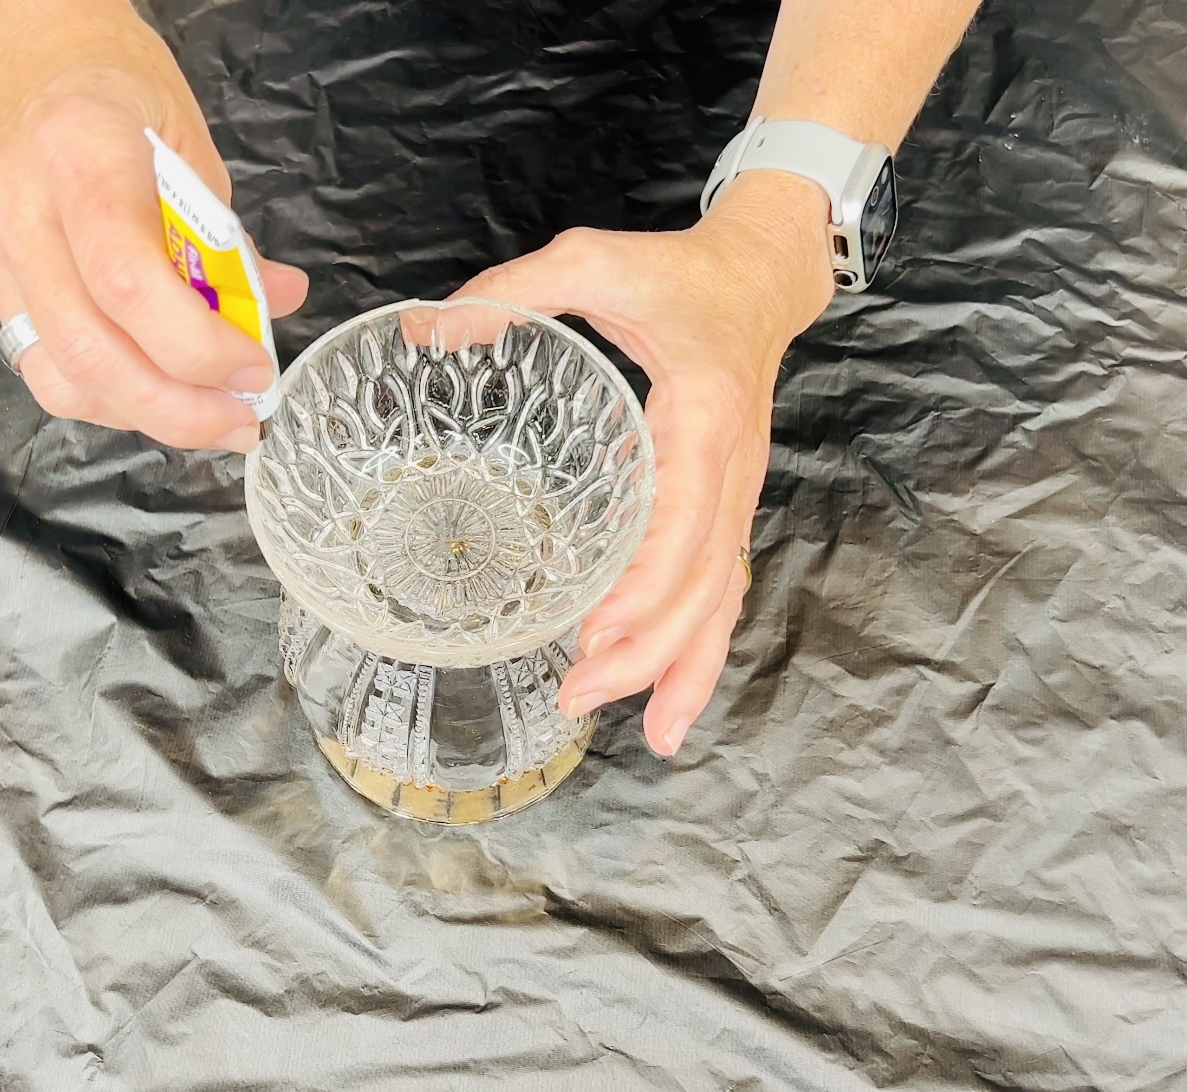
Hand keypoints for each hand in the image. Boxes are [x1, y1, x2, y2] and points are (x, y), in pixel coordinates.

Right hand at [0, 0, 306, 452]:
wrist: (34, 57)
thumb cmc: (117, 88)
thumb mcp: (191, 145)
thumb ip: (227, 238)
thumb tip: (277, 303)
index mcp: (78, 154)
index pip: (129, 282)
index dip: (197, 347)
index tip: (253, 367)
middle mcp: (19, 206)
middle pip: (90, 349)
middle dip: (178, 407)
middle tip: (241, 418)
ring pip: (63, 377)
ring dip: (147, 415)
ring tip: (210, 415)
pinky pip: (47, 368)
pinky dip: (111, 397)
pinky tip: (157, 391)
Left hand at [453, 171, 834, 754]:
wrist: (761, 278)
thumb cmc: (677, 273)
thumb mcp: (594, 260)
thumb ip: (514, 291)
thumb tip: (426, 330)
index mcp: (701, 417)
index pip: (683, 517)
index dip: (645, 582)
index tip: (598, 630)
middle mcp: (730, 471)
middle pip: (703, 582)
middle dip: (649, 652)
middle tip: (579, 695)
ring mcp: (735, 496)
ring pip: (720, 599)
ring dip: (685, 669)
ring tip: (649, 736)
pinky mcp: (724, 508)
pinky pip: (718, 588)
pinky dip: (699, 648)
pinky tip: (671, 699)